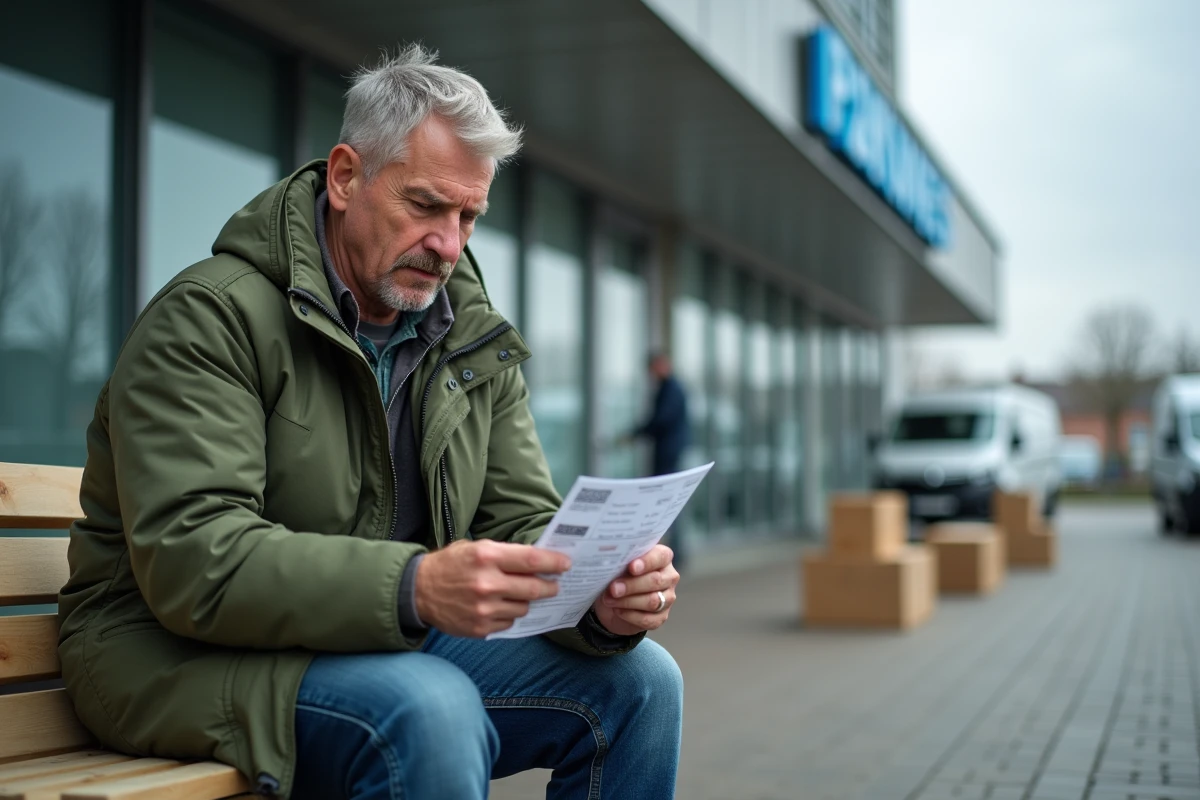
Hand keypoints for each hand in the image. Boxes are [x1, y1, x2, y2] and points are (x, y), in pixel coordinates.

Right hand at [415, 540, 569, 637]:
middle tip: (554, 585)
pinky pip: (509, 623)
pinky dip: (509, 615)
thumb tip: (538, 560)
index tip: (566, 564)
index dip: (553, 562)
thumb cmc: (450, 565)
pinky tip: (499, 607)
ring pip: (523, 608)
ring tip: (517, 594)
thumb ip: (505, 554)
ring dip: (526, 602)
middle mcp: (486, 583)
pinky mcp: (480, 628)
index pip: (531, 560)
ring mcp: (483, 609)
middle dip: (549, 586)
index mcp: (486, 556)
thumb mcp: (475, 548)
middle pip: (533, 588)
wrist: (417, 591)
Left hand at [592, 545, 677, 635]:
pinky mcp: (661, 617)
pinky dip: (630, 615)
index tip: (631, 567)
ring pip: (652, 601)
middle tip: (613, 588)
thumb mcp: (617, 566)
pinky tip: (617, 610)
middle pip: (656, 581)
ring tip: (609, 599)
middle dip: (632, 585)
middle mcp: (669, 577)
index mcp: (662, 558)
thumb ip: (620, 562)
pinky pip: (648, 619)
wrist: (612, 603)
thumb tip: (611, 564)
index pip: (660, 556)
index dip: (647, 562)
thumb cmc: (618, 576)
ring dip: (627, 601)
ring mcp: (667, 598)